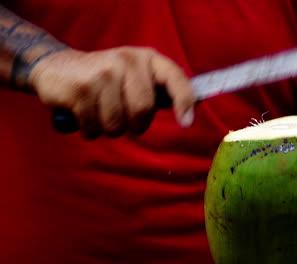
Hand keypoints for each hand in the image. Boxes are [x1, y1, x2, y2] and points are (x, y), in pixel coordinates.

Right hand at [29, 47, 195, 138]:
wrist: (57, 68)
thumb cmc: (106, 79)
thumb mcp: (136, 77)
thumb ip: (160, 91)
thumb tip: (194, 105)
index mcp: (147, 58)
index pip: (175, 77)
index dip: (184, 101)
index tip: (186, 123)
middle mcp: (127, 60)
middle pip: (143, 111)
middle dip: (134, 125)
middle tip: (123, 117)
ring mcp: (103, 73)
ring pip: (117, 124)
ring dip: (109, 129)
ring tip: (100, 113)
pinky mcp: (80, 89)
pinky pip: (94, 128)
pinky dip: (90, 130)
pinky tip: (83, 115)